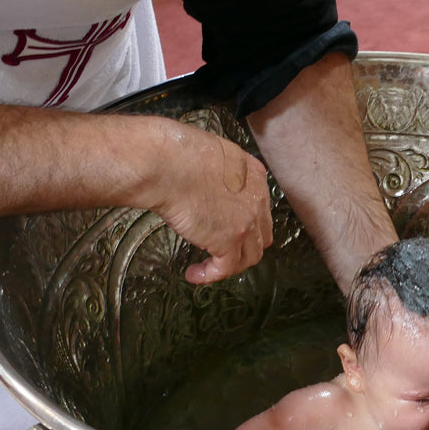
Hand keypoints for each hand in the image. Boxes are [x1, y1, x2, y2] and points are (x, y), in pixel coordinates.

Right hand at [152, 125, 272, 284]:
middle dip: (243, 247)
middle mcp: (257, 199)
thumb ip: (219, 174)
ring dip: (229, 264)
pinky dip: (210, 275)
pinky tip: (196, 274)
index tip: (230, 231)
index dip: (246, 223)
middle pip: (261, 235)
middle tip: (223, 252)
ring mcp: (246, 222)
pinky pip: (226, 268)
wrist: (167, 164)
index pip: (260, 208)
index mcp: (254, 175)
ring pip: (249, 256)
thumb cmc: (176, 154)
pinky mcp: (228, 241)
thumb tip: (207, 186)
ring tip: (209, 266)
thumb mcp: (212, 155)